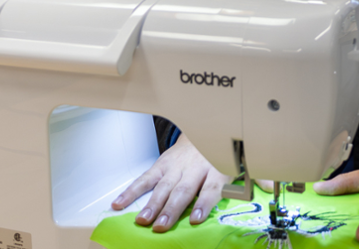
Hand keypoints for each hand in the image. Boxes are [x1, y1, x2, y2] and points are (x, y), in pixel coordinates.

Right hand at [110, 135, 228, 232]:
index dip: (203, 204)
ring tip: (143, 219)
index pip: (211, 187)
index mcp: (216, 170)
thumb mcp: (232, 170)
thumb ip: (233, 187)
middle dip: (171, 209)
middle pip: (183, 190)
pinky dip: (132, 191)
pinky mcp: (161, 164)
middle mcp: (195, 168)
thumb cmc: (217, 158)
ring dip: (153, 204)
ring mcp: (176, 166)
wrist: (204, 132)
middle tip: (162, 225)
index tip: (195, 219)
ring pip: (163, 186)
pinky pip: (145, 178)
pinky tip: (121, 203)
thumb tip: (237, 202)